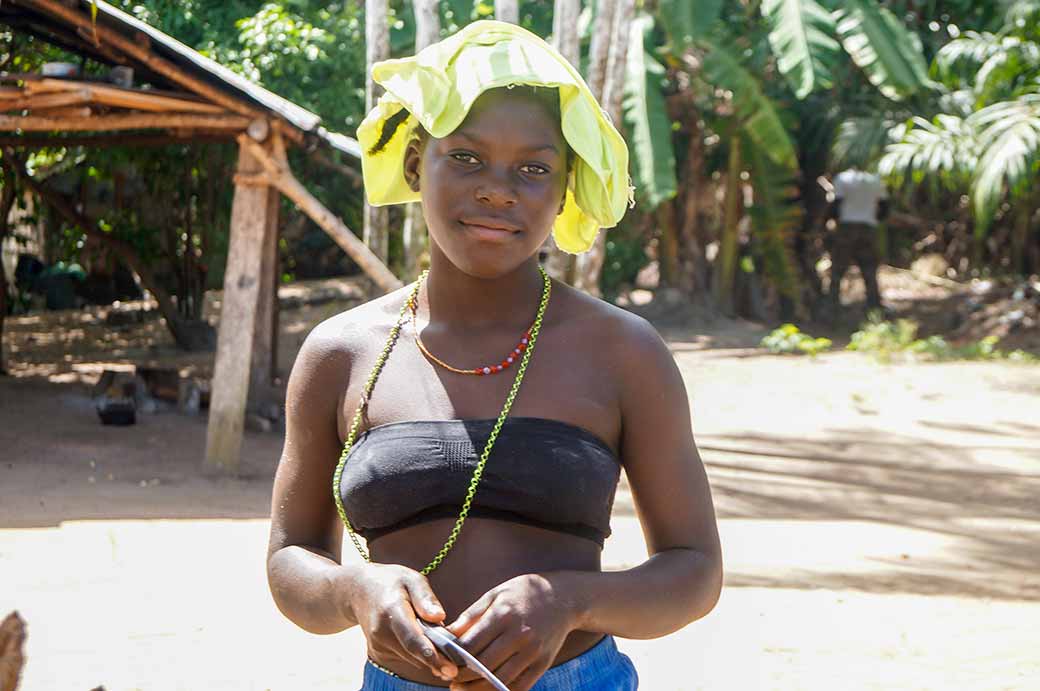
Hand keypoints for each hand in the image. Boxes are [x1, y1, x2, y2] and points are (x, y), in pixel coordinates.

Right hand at [346, 562, 458, 681]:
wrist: (359, 590)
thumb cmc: (391, 582)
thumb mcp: (411, 578)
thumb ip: (426, 597)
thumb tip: (440, 617)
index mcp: (392, 609)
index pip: (412, 638)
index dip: (431, 655)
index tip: (450, 668)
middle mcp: (382, 631)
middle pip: (414, 652)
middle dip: (437, 659)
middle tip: (458, 665)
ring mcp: (378, 644)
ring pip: (411, 658)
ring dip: (429, 655)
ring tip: (444, 647)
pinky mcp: (378, 652)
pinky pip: (406, 656)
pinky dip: (418, 653)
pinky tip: (426, 642)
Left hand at [445, 574, 579, 690]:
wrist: (564, 597)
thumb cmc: (523, 593)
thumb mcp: (496, 594)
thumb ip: (471, 615)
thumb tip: (446, 634)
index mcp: (503, 614)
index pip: (470, 644)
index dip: (453, 658)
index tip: (442, 661)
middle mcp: (519, 634)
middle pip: (482, 665)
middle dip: (461, 676)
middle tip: (449, 679)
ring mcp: (533, 651)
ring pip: (499, 680)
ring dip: (477, 689)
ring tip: (462, 689)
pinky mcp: (543, 663)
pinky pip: (520, 686)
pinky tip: (487, 690)